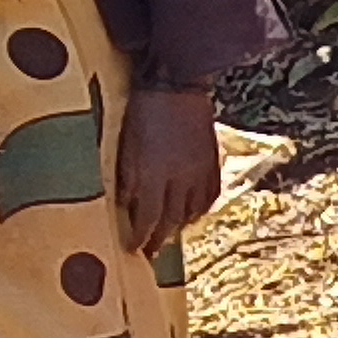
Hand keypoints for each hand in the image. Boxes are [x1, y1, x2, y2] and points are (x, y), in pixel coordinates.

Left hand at [111, 75, 221, 260]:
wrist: (178, 84)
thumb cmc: (144, 111)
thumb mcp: (126, 144)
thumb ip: (128, 177)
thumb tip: (125, 204)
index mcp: (154, 176)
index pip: (147, 219)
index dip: (140, 238)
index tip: (133, 250)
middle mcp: (179, 181)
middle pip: (170, 221)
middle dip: (159, 240)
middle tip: (151, 253)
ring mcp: (199, 173)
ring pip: (191, 212)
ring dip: (180, 228)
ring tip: (170, 236)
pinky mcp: (212, 163)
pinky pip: (210, 196)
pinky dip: (201, 210)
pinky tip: (193, 214)